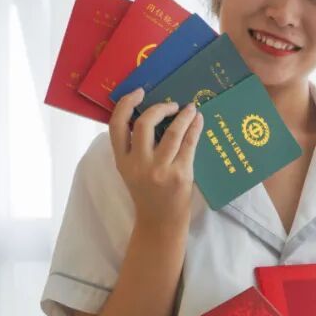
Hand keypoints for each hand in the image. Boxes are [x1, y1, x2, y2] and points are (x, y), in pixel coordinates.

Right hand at [109, 88, 203, 229]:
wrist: (160, 222)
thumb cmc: (148, 193)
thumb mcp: (131, 171)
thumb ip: (135, 147)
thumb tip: (153, 115)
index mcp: (122, 161)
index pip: (116, 125)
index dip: (126, 104)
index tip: (139, 92)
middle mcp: (138, 164)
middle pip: (144, 124)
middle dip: (159, 108)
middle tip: (172, 104)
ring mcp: (160, 169)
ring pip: (172, 132)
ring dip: (183, 116)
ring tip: (190, 108)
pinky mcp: (180, 174)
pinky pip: (189, 144)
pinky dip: (194, 128)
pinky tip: (198, 120)